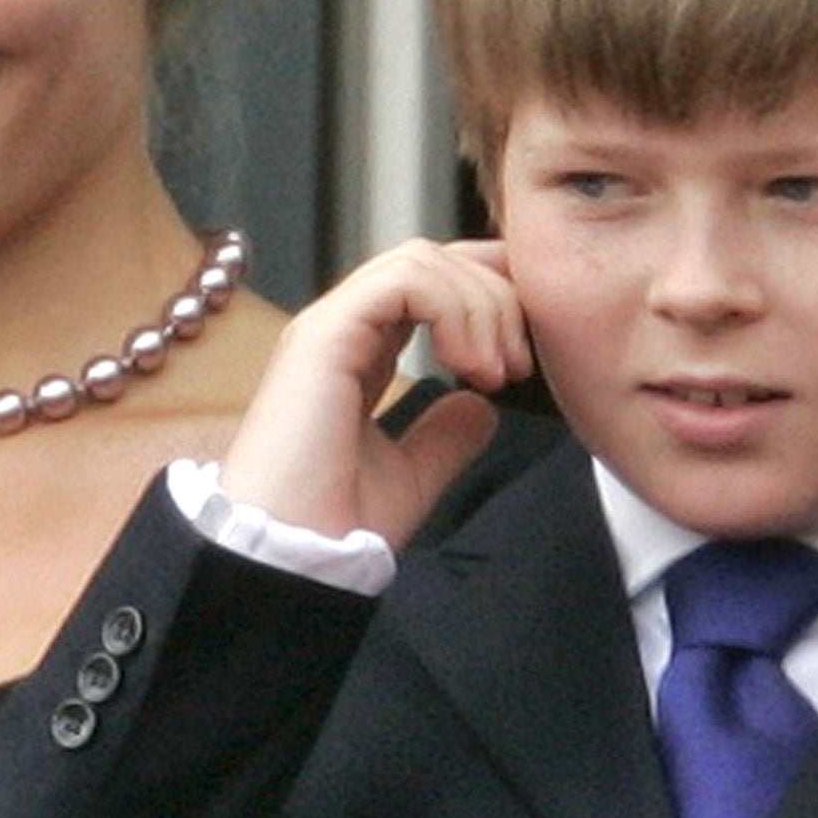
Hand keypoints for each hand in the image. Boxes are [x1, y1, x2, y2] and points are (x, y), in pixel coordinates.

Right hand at [217, 237, 525, 548]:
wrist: (294, 556)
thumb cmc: (336, 527)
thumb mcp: (412, 478)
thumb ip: (445, 437)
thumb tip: (482, 407)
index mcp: (360, 354)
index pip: (429, 287)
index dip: (488, 297)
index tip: (524, 353)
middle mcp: (343, 329)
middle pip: (433, 260)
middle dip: (495, 298)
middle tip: (518, 367)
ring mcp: (330, 326)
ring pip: (421, 260)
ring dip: (480, 307)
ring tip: (496, 374)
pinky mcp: (324, 334)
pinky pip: (404, 280)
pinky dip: (454, 310)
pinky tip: (469, 368)